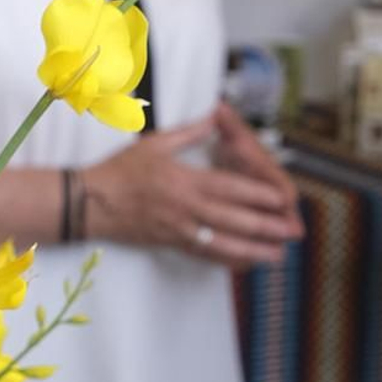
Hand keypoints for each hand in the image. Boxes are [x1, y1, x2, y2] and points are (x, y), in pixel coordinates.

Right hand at [85, 110, 304, 269]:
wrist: (89, 204)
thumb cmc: (119, 172)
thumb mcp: (154, 143)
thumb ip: (188, 133)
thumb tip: (213, 118)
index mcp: (185, 181)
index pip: (231, 189)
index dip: (258, 195)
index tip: (282, 199)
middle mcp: (187, 209)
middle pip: (234, 220)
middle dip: (267, 227)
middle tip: (292, 232)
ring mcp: (180, 230)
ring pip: (224, 244)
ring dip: (253, 251)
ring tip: (277, 256)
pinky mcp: (172, 244)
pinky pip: (205, 255)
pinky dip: (227, 260)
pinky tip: (244, 264)